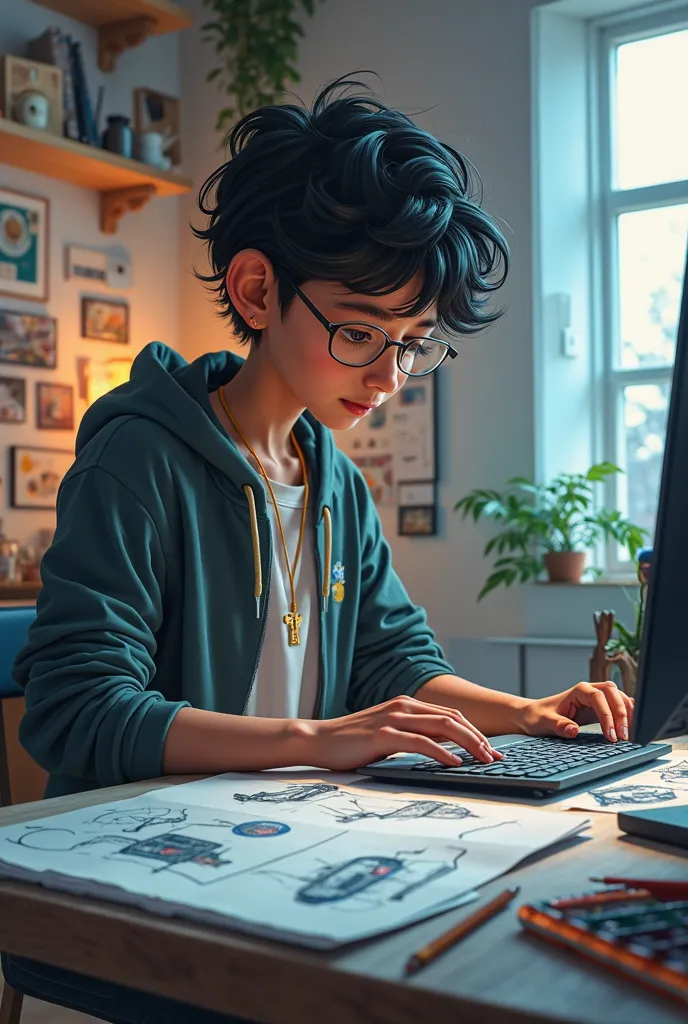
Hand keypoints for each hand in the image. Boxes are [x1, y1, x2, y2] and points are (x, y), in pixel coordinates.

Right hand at [306, 695, 503, 771]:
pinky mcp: (385, 734)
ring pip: (443, 726)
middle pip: (453, 718)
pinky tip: (455, 763)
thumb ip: (414, 735)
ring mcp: (394, 718)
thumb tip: (445, 749)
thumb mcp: (389, 734)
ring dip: (469, 744)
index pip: (451, 714)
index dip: (475, 731)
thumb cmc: (353, 741)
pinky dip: (443, 752)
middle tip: (495, 757)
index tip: (490, 750)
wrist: (319, 740)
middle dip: (479, 738)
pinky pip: (422, 742)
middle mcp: (404, 706)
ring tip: (484, 760)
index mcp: (407, 704)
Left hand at [517, 681, 633, 742]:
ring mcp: (596, 699)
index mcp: (578, 691)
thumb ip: (558, 725)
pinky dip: (627, 715)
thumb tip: (573, 730)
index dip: (607, 715)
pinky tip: (632, 726)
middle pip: (613, 694)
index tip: (611, 735)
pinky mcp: (600, 708)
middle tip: (624, 736)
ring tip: (630, 735)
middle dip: (622, 713)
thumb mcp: (544, 722)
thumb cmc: (538, 717)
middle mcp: (589, 691)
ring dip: (627, 715)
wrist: (534, 715)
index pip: (599, 697)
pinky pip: (618, 707)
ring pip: (619, 698)